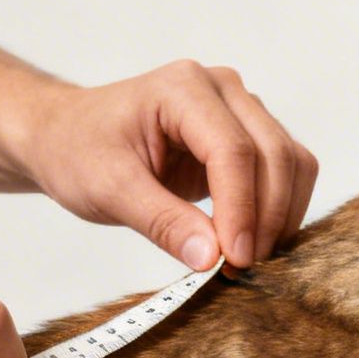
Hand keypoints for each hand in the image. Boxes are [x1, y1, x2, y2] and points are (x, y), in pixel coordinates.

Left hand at [6, 61, 319, 269]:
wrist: (67, 136)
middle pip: (273, 153)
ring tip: (247, 260)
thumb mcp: (108, 189)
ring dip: (280, 216)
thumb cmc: (78, 150)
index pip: (232, 150)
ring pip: (290, 162)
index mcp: (183, 89)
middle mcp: (222, 90)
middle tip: (243, 269)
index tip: (234, 259)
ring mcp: (239, 110)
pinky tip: (254, 242)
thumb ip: (161, 221)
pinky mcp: (246, 137)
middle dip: (267, 217)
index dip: (241, 209)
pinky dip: (279, 210)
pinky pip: (285, 171)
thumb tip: (212, 258)